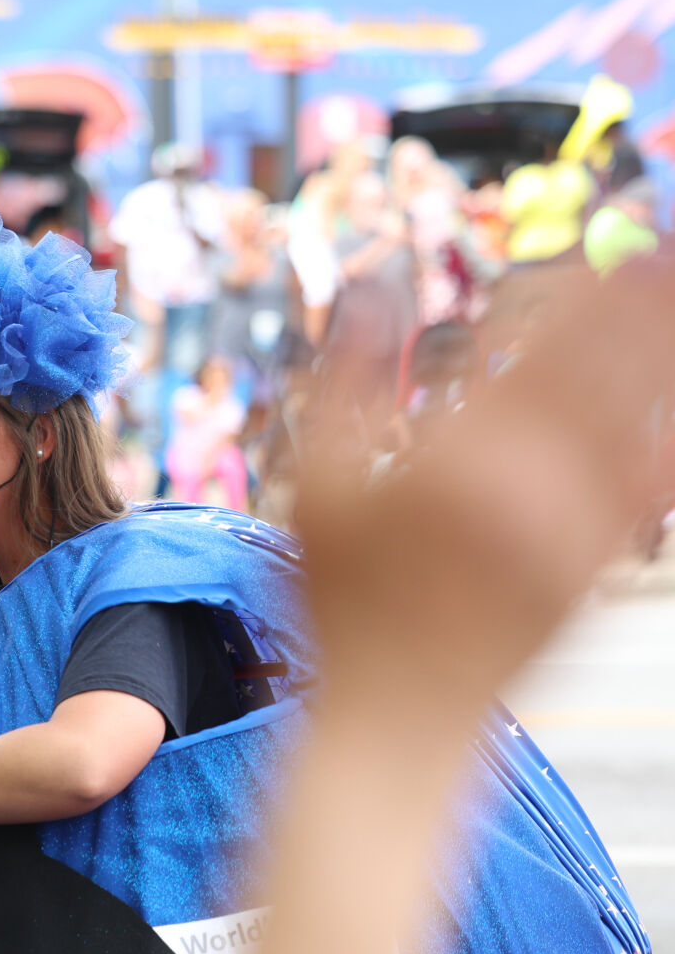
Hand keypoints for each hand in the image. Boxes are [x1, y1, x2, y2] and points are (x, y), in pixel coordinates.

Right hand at [298, 261, 674, 717]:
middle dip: (645, 301)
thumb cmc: (340, 606)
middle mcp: (537, 490)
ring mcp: (579, 534)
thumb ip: (344, 380)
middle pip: (614, 370)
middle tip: (666, 245)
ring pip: (648, 423)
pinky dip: (669, 441)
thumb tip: (373, 288)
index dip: (589, 285)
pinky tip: (670, 413)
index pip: (547, 344)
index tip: (608, 235)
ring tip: (673, 300)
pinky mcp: (600, 572)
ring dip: (665, 359)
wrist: (394, 717)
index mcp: (464, 459)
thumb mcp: (315, 489)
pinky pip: (655, 490)